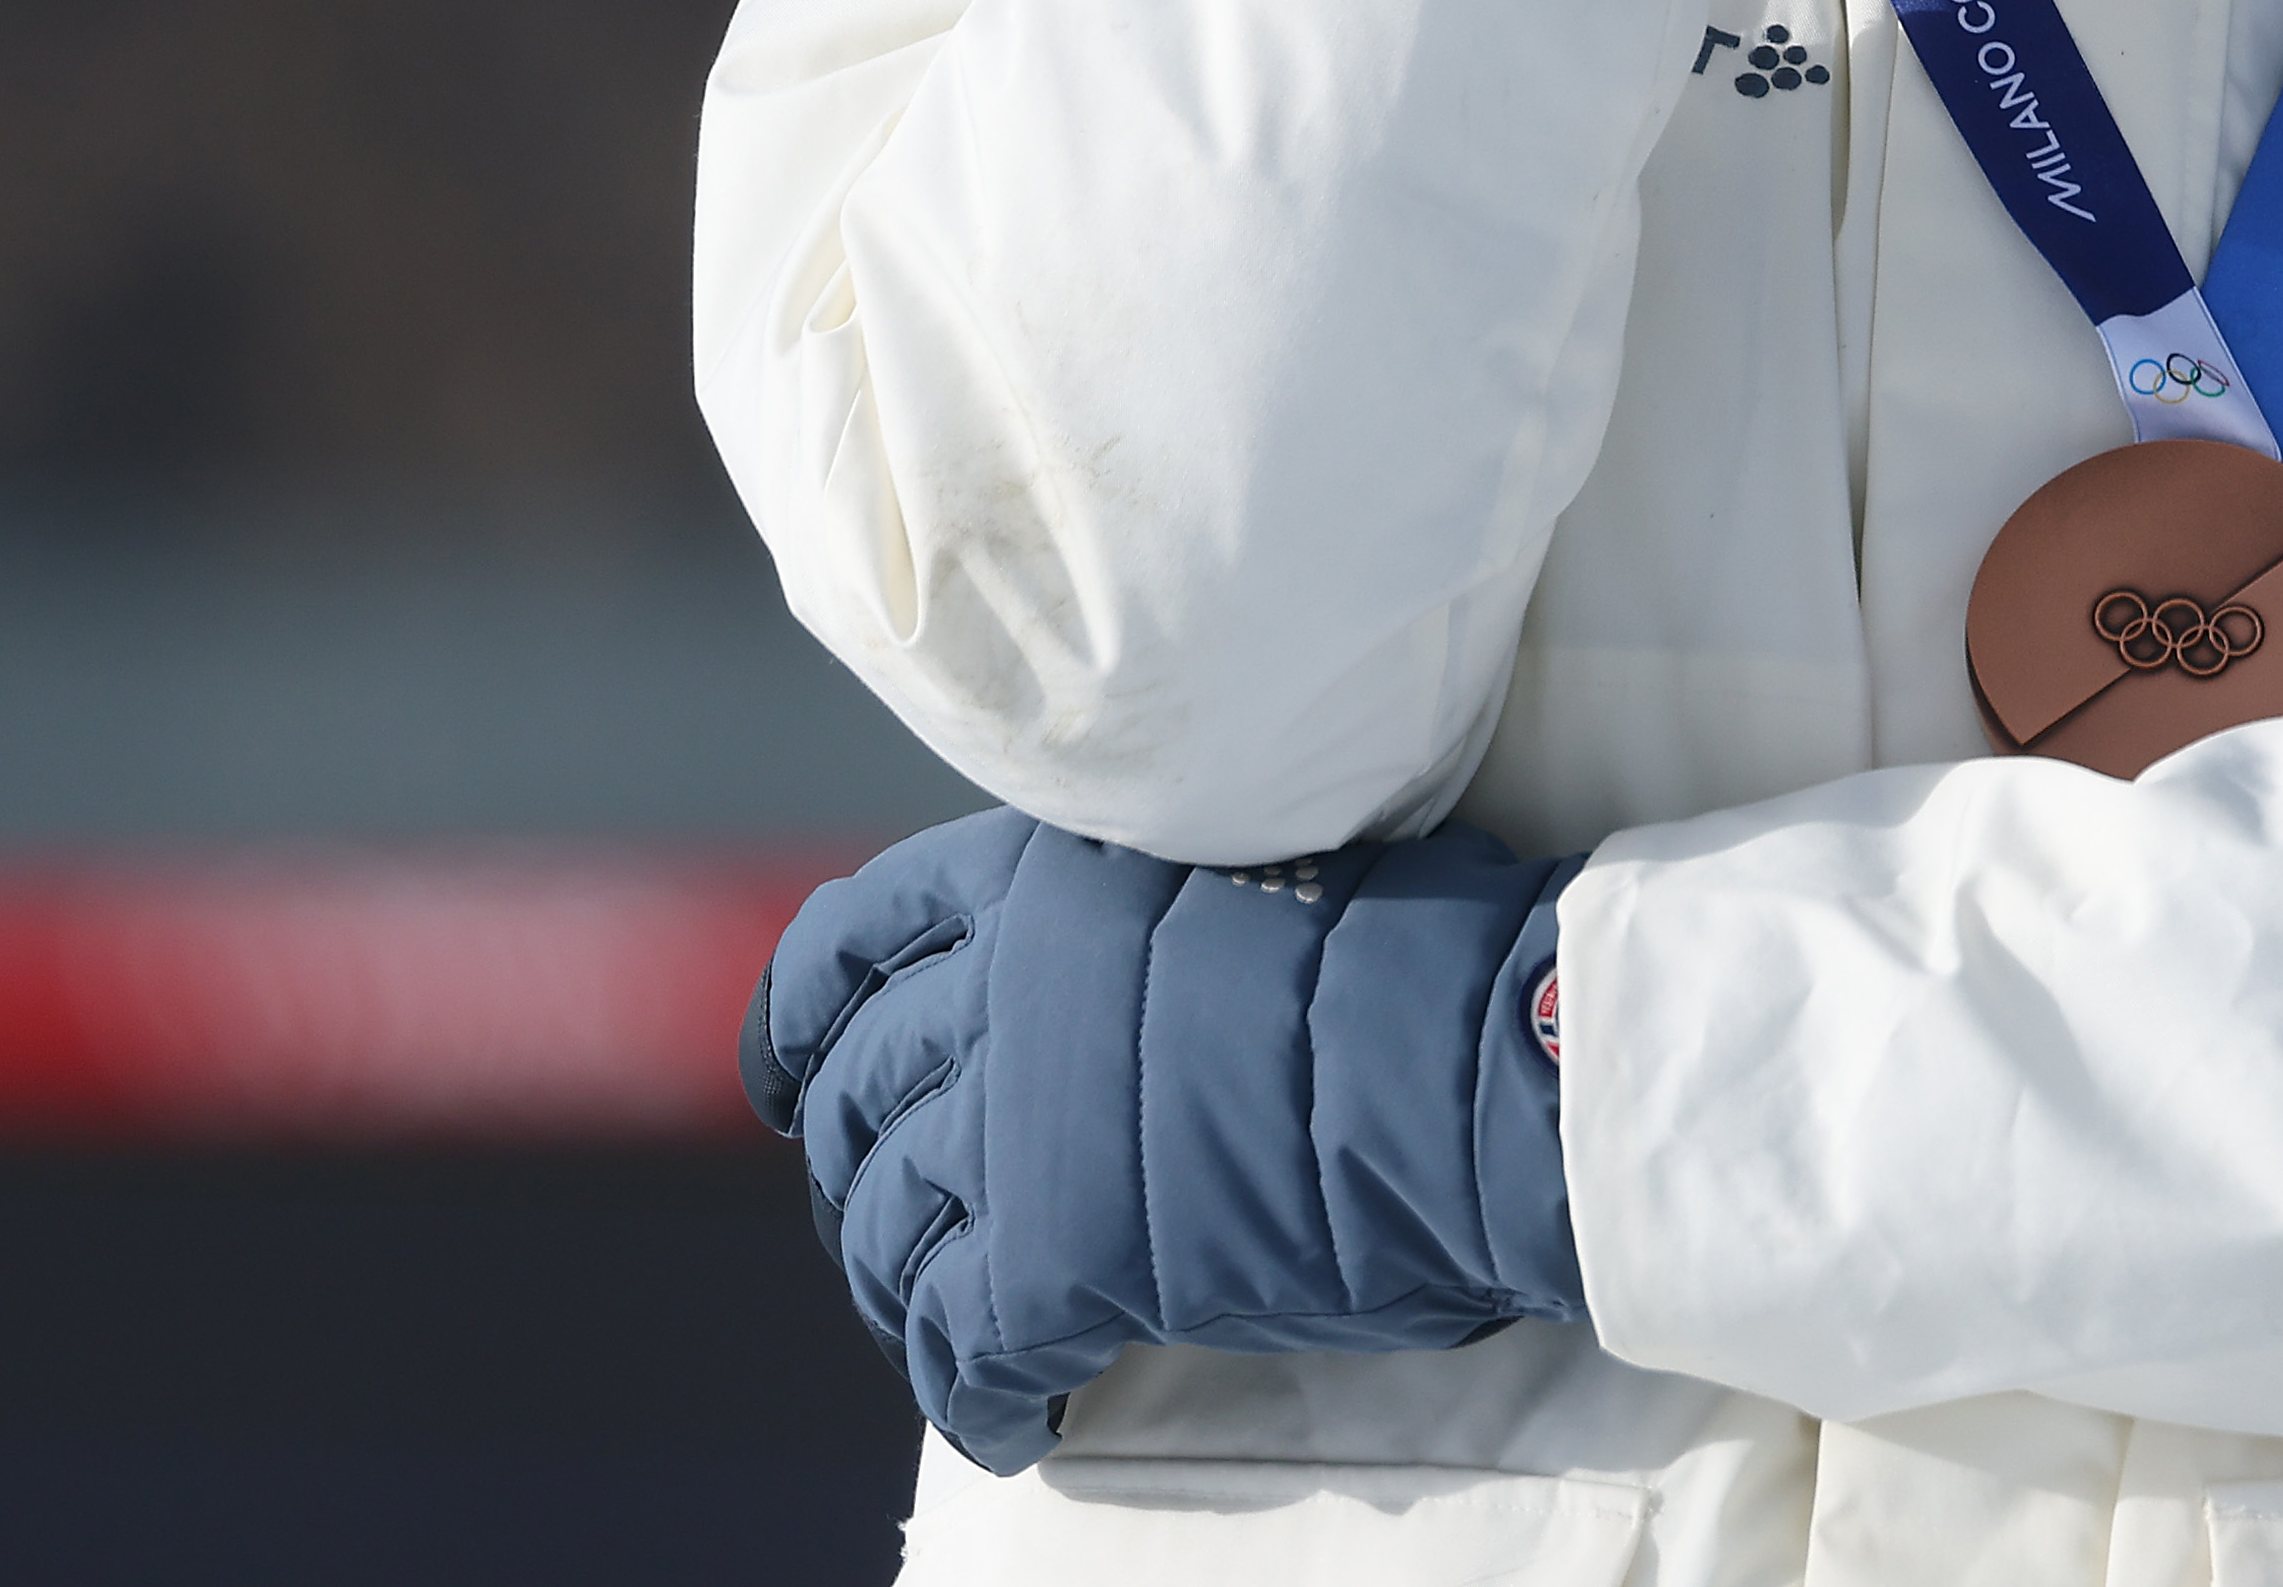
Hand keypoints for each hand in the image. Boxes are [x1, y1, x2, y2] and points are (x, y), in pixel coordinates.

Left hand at [744, 808, 1582, 1476]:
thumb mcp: (1242, 864)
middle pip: (857, 1098)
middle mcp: (1004, 990)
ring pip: (888, 1229)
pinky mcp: (1054, 1262)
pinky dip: (975, 1396)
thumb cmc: (1422, 957)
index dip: (803, 1020)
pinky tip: (1016, 1418)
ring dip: (903, 1292)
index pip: (854, 941)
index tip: (788, 1076)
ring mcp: (1019, 1127)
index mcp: (1044, 873)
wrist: (1493, 1064)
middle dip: (857, 1173)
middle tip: (893, 1227)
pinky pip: (961, 1350)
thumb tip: (1101, 982)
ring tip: (948, 1332)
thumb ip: (1127, 917)